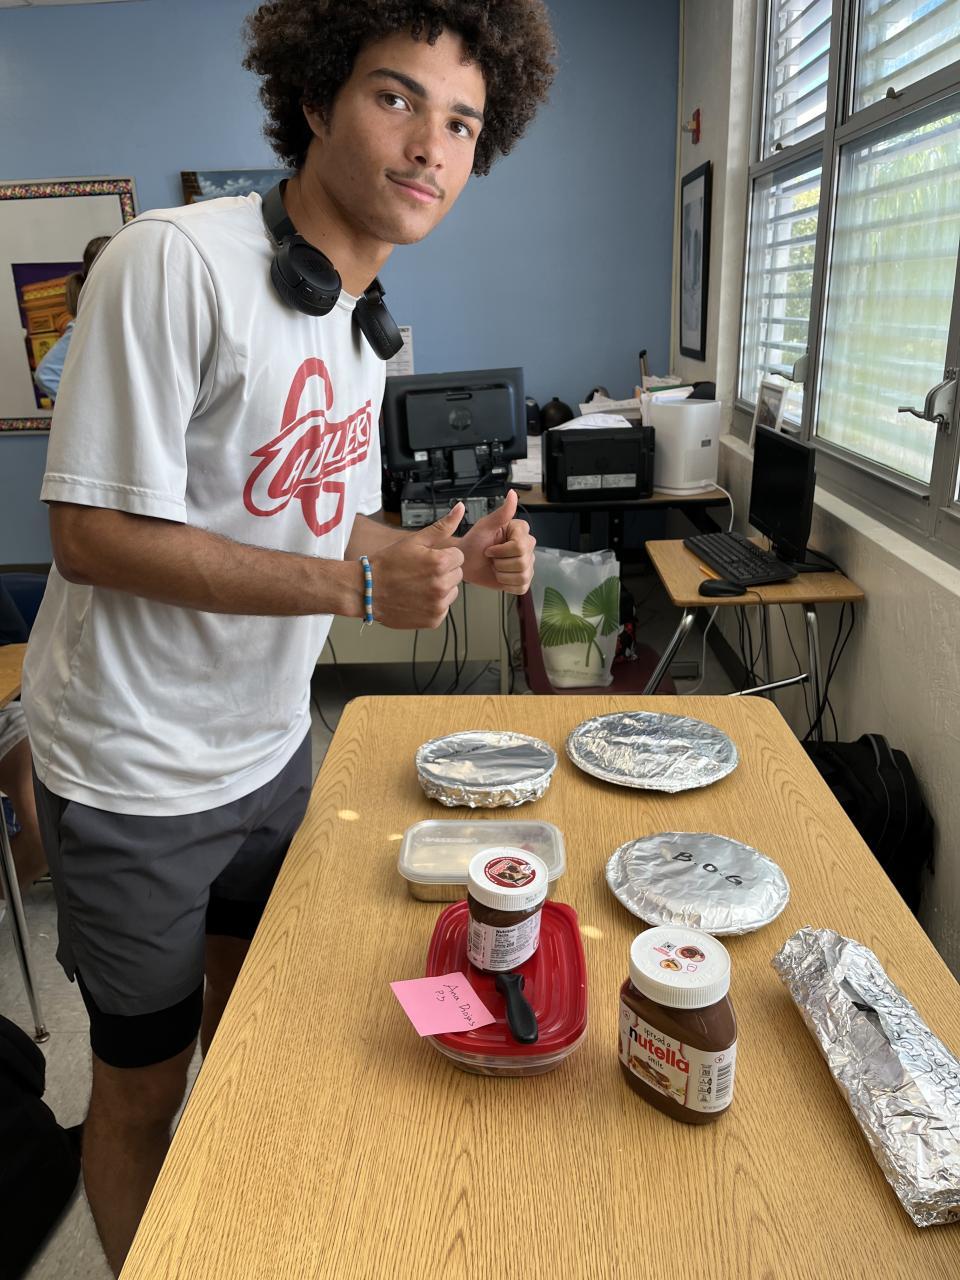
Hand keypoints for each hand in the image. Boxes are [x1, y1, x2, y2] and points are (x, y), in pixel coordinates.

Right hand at [368, 504, 464, 628]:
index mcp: (440, 563)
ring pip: (452, 592)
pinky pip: (443, 609)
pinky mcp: (433, 620)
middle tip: (420, 573)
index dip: (443, 556)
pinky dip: (433, 605)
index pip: (458, 557)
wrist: (366, 590)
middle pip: (457, 575)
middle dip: (443, 572)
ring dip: (440, 589)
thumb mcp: (414, 540)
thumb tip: (460, 508)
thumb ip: (441, 526)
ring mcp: (438, 605)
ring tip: (417, 586)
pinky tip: (416, 599)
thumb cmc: (387, 565)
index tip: (426, 560)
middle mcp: (442, 585)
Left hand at [459, 490, 535, 594]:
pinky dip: (507, 584)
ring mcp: (527, 564)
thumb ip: (501, 512)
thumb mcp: (485, 526)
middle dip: (500, 563)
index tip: (489, 547)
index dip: (501, 551)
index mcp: (521, 531)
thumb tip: (512, 494)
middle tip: (491, 558)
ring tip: (494, 566)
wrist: (466, 562)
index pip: (520, 546)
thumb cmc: (473, 543)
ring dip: (502, 574)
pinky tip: (499, 576)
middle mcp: (527, 547)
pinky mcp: (523, 580)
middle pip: (522, 562)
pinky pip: (521, 587)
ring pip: (522, 575)